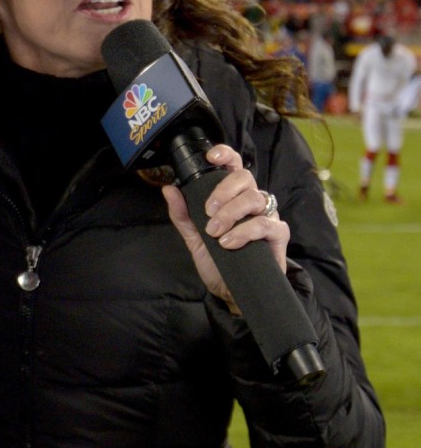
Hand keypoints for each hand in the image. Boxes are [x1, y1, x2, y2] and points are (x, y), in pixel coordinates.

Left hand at [161, 144, 289, 314]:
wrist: (232, 292)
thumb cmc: (217, 261)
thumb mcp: (194, 237)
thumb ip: (182, 214)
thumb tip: (169, 189)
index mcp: (233, 198)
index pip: (234, 167)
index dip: (226, 155)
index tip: (211, 157)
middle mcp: (252, 203)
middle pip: (245, 178)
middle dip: (223, 191)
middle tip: (208, 212)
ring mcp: (267, 217)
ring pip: (256, 197)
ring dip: (231, 213)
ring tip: (215, 233)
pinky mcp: (278, 236)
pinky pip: (268, 224)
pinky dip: (246, 231)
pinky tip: (230, 243)